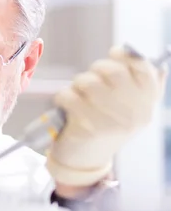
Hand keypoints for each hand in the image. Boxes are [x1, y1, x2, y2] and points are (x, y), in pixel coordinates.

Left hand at [47, 46, 166, 186]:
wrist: (87, 159)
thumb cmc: (107, 124)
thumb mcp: (131, 107)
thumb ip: (139, 81)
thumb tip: (134, 51)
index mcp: (147, 103)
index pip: (142, 66)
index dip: (124, 55)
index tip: (114, 54)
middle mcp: (133, 112)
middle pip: (112, 70)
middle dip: (96, 69)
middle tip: (90, 80)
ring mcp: (110, 121)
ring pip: (86, 81)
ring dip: (77, 85)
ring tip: (78, 96)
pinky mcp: (86, 127)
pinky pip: (68, 96)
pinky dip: (62, 98)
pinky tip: (66, 107)